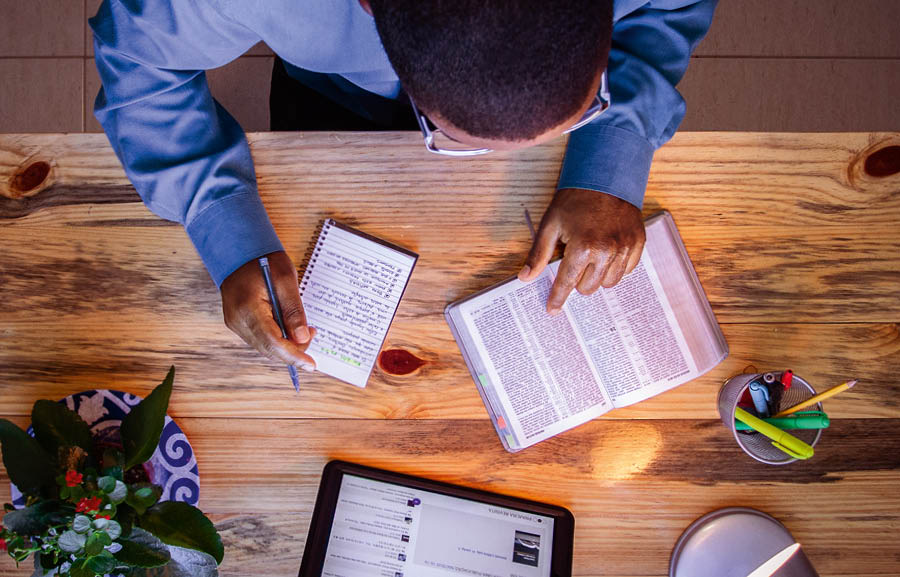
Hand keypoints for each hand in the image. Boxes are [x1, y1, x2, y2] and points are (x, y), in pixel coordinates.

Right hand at [221, 251, 316, 370]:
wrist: (239, 251)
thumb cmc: (263, 260)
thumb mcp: (285, 279)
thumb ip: (294, 310)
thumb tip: (302, 338)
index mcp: (248, 308)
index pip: (273, 342)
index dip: (293, 356)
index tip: (311, 364)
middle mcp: (238, 320)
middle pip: (269, 349)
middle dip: (293, 349)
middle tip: (312, 333)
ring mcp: (235, 323)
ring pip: (264, 346)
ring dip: (286, 344)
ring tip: (303, 329)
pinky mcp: (237, 323)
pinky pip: (260, 338)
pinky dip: (276, 338)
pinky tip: (288, 328)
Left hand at [519, 188, 645, 313]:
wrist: (605, 176)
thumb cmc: (575, 200)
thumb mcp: (550, 225)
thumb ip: (538, 254)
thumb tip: (525, 278)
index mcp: (583, 247)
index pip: (567, 283)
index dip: (557, 298)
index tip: (553, 310)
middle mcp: (607, 251)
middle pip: (589, 288)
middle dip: (577, 281)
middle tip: (573, 265)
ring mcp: (625, 248)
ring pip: (609, 283)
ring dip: (597, 277)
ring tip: (590, 259)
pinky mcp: (638, 243)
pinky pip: (626, 270)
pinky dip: (615, 268)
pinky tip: (606, 255)